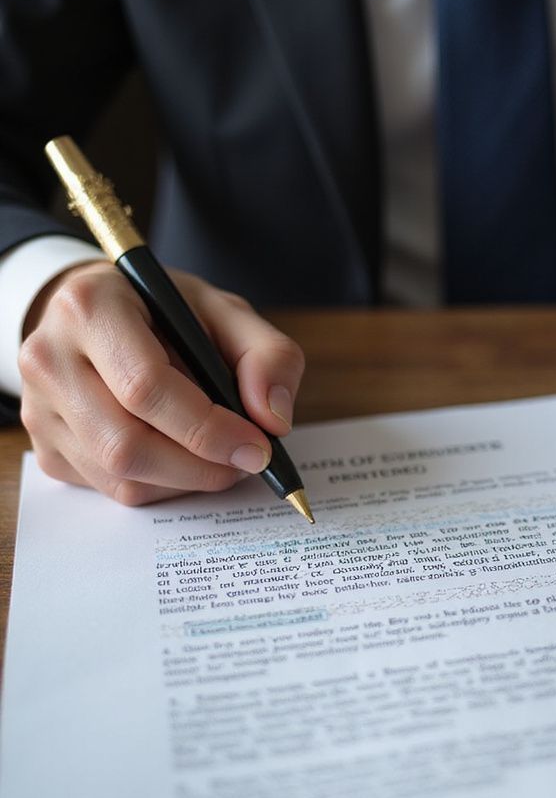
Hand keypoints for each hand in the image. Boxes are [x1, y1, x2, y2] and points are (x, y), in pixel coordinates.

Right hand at [18, 260, 304, 504]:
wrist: (108, 317)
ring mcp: (40, 408)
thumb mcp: (229, 313)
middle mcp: (50, 358)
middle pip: (127, 444)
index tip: (258, 447)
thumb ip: (268, 356)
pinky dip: (164, 485)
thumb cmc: (169, 314)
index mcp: (91, 307)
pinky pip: (112, 489)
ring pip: (120, 476)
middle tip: (248, 462)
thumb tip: (273, 419)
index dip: (208, 428)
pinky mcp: (47, 448)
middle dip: (202, 466)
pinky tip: (185, 456)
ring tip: (223, 456)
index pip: (145, 387)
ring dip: (188, 479)